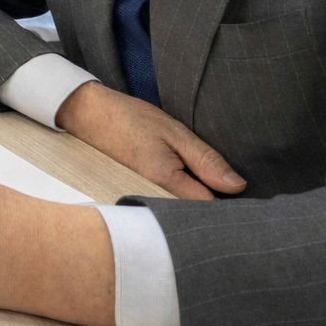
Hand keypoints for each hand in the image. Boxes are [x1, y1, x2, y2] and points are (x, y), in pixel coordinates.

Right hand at [55, 81, 245, 199]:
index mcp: (164, 181)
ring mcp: (141, 199)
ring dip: (194, 196)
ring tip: (197, 175)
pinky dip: (177, 194)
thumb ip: (206, 160)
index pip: (209, 204)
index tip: (238, 185)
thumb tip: (238, 187)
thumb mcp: (174, 132)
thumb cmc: (130, 118)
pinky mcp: (135, 195)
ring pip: (180, 208)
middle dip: (211, 199)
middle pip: (194, 211)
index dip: (227, 196)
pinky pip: (165, 203)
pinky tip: (179, 178)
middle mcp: (152, 197)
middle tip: (218, 177)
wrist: (86, 114)